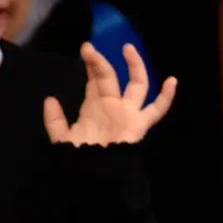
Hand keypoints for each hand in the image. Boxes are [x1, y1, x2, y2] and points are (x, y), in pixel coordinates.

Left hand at [43, 43, 175, 146]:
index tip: (85, 51)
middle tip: (88, 47)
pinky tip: (172, 80)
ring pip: (137, 85)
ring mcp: (128, 113)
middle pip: (109, 78)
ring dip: (134, 66)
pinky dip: (166, 97)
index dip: (91, 67)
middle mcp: (112, 106)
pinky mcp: (139, 123)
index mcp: (94, 109)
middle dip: (100, 62)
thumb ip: (54, 120)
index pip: (95, 82)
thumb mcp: (61, 137)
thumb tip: (50, 99)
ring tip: (127, 47)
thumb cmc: (78, 158)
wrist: (91, 175)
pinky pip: (157, 110)